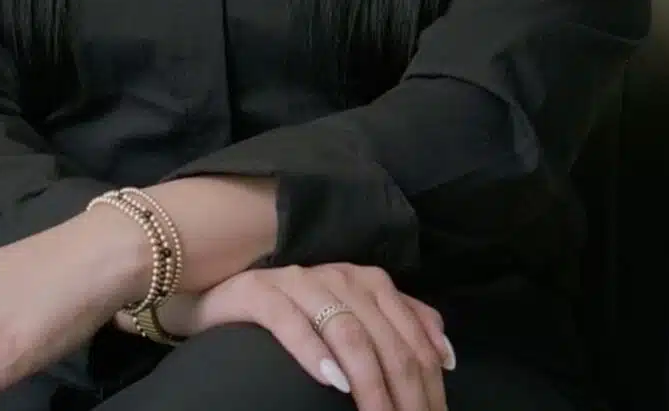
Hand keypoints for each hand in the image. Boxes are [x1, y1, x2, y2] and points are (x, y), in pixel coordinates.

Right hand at [158, 264, 454, 410]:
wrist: (222, 293)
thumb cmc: (295, 314)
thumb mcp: (351, 316)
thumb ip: (399, 325)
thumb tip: (445, 353)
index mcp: (369, 282)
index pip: (412, 338)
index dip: (428, 384)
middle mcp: (339, 276)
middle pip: (385, 340)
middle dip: (402, 392)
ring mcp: (298, 282)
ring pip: (347, 332)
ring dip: (367, 381)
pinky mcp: (259, 293)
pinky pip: (292, 323)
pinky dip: (314, 353)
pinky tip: (331, 382)